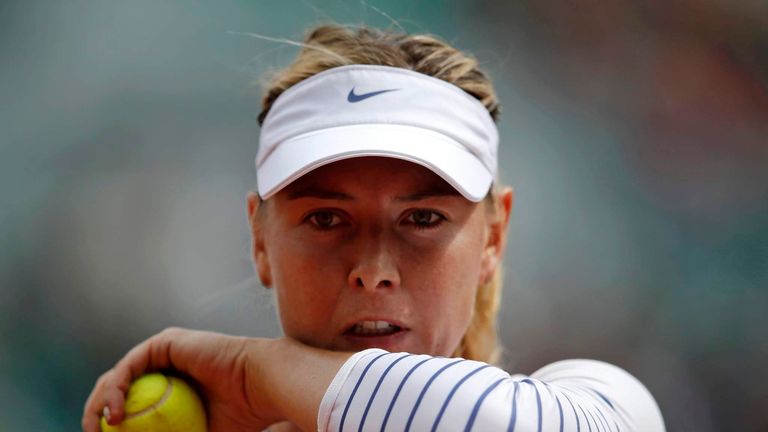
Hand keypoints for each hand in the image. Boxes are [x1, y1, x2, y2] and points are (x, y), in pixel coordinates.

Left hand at [82, 327, 278, 431]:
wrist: (260, 388)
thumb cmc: (241, 419)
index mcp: (173, 389)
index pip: (132, 406)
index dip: (111, 428)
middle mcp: (167, 367)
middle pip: (119, 390)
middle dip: (96, 414)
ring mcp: (164, 352)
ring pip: (119, 377)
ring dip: (100, 404)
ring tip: (102, 427)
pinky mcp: (165, 342)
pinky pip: (131, 365)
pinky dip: (117, 389)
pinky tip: (115, 413)